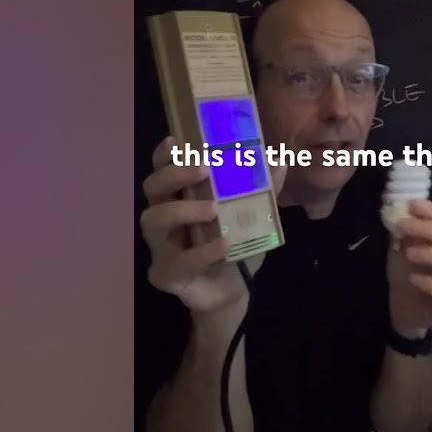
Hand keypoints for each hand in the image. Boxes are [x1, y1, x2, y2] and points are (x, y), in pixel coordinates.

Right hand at [140, 136, 286, 319]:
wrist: (234, 291)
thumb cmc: (235, 245)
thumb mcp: (252, 215)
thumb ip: (263, 189)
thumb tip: (278, 159)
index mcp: (179, 196)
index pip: (162, 167)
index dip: (165, 154)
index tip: (177, 141)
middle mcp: (163, 216)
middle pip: (152, 186)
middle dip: (174, 174)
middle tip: (204, 168)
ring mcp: (160, 246)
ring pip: (153, 220)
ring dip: (182, 210)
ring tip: (213, 209)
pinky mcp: (165, 274)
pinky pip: (177, 262)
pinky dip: (202, 252)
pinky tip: (224, 246)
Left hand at [386, 199, 431, 336]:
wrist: (403, 309)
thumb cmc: (407, 275)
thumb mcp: (402, 248)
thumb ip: (405, 231)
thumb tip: (401, 206)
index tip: (412, 204)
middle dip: (430, 230)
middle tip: (404, 226)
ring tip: (408, 253)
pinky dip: (431, 283)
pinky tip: (414, 278)